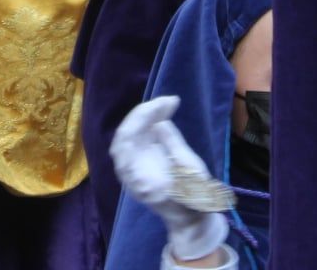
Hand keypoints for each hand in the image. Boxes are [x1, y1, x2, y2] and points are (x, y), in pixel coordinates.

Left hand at [110, 97, 228, 262]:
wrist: (189, 215)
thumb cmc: (191, 197)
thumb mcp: (188, 170)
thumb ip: (171, 144)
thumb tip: (158, 123)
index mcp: (134, 177)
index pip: (125, 141)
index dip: (140, 119)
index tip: (160, 107)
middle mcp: (127, 170)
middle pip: (126, 134)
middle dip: (144, 113)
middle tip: (168, 101)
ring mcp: (131, 164)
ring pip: (131, 132)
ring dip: (147, 115)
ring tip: (169, 103)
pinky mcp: (140, 158)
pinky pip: (139, 135)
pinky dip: (149, 121)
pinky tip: (164, 111)